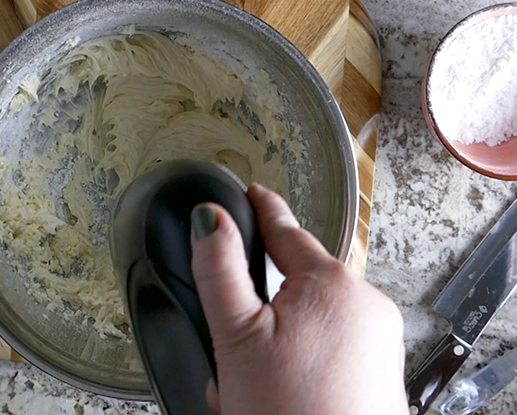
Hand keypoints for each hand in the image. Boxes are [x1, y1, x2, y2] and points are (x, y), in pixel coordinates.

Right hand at [190, 184, 407, 414]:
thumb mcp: (236, 336)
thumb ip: (218, 269)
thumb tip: (207, 219)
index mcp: (332, 283)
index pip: (286, 229)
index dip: (261, 209)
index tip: (253, 193)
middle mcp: (365, 304)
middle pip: (297, 280)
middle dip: (260, 304)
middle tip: (234, 342)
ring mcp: (377, 339)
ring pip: (311, 316)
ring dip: (277, 337)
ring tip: (255, 381)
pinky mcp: (378, 369)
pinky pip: (331, 344)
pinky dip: (302, 358)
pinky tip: (282, 392)